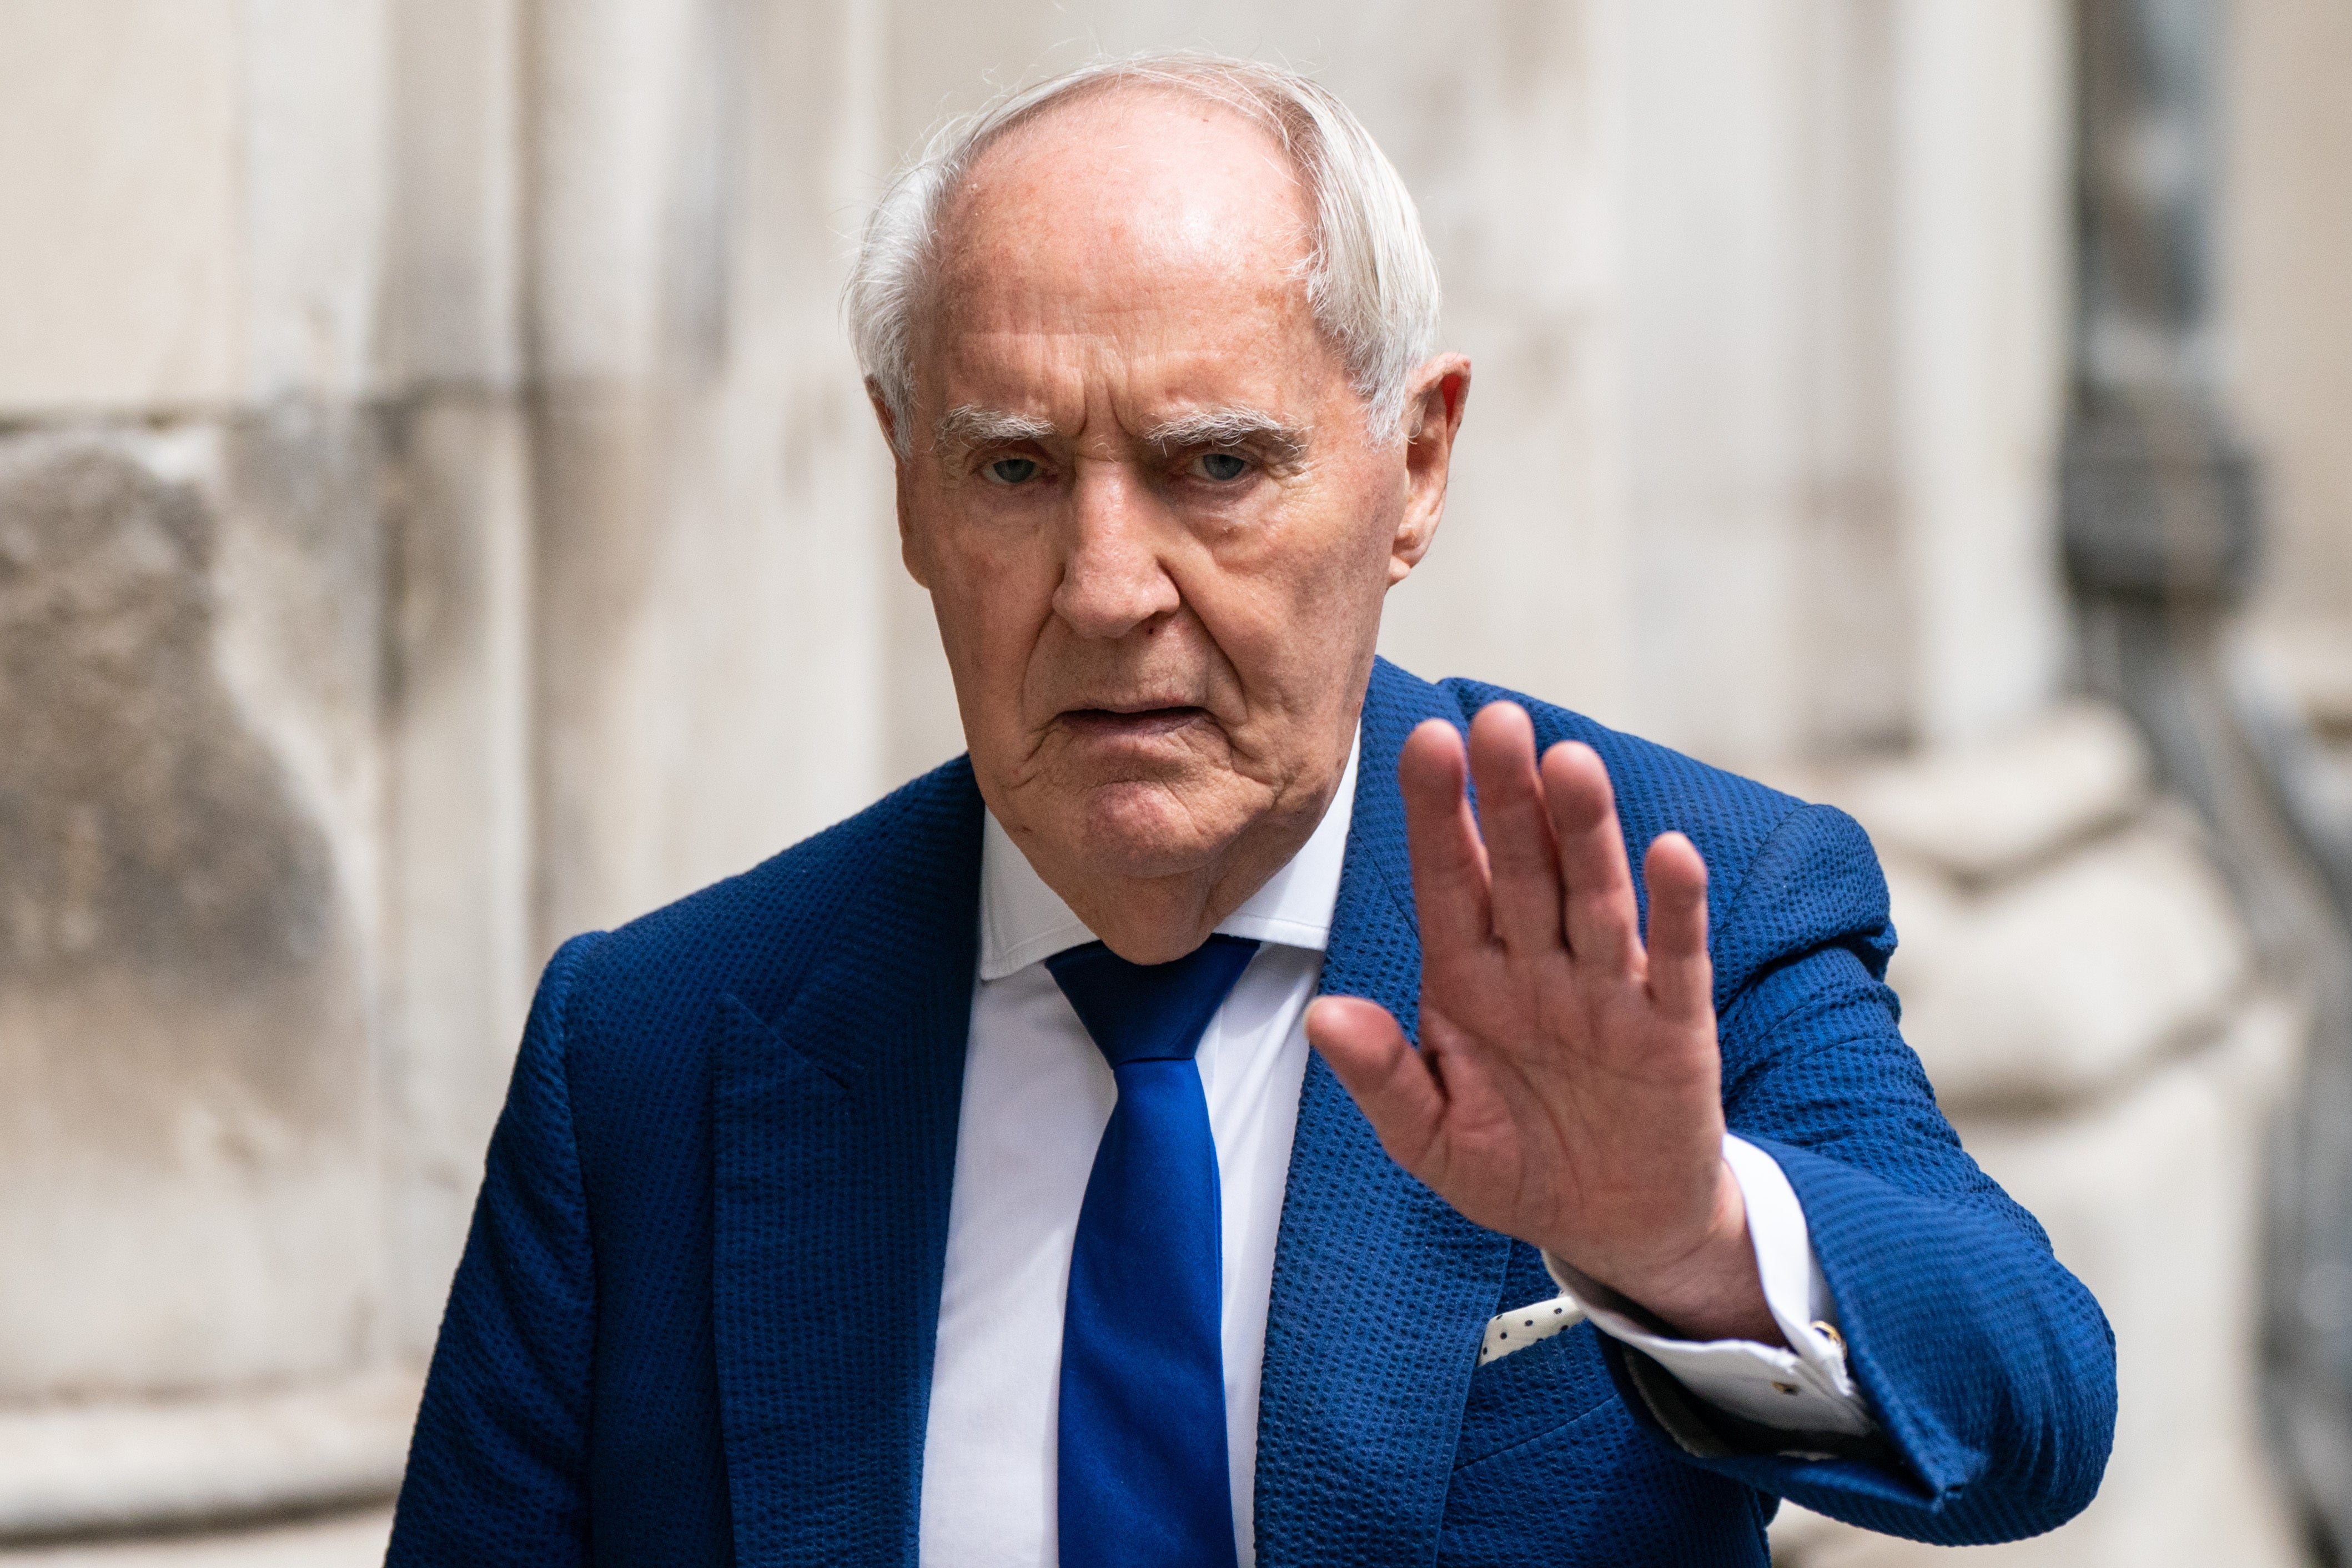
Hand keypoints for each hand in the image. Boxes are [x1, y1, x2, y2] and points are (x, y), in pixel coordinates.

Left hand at [1307, 703, 1777, 1343]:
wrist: (1611, 1227)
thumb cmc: (1515, 1169)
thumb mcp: (1431, 1140)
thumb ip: (1383, 1078)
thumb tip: (1324, 1015)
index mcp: (1468, 981)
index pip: (1448, 882)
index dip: (1439, 815)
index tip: (1425, 744)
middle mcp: (1537, 968)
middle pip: (1522, 868)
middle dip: (1509, 796)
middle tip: (1497, 720)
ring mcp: (1608, 991)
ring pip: (1594, 896)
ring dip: (1585, 832)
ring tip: (1570, 765)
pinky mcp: (1672, 1028)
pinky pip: (1675, 960)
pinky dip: (1675, 909)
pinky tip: (1669, 853)